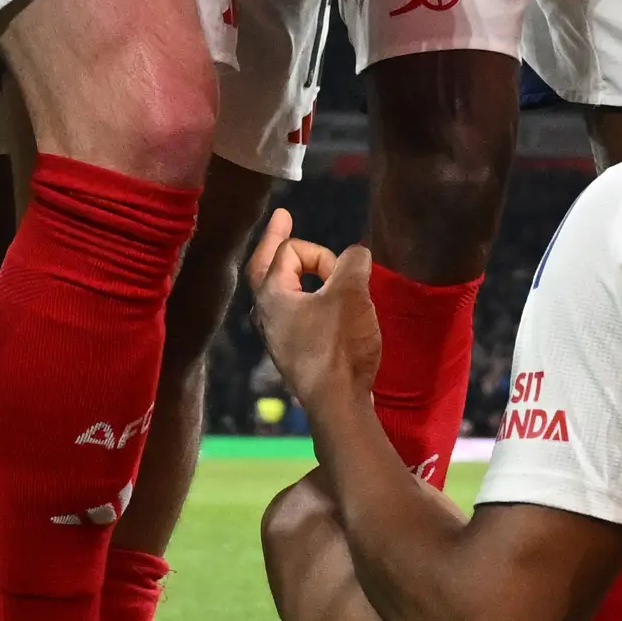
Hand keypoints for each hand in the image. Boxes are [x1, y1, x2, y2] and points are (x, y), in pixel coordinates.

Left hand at [246, 211, 382, 413]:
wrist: (337, 402)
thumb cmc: (338, 344)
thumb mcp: (351, 293)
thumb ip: (353, 262)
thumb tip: (356, 254)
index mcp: (271, 294)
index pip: (290, 251)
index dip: (321, 252)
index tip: (342, 271)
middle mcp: (265, 313)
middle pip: (265, 267)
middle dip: (276, 241)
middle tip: (282, 219)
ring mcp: (276, 335)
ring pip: (277, 292)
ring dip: (291, 272)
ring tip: (301, 262)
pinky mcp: (292, 352)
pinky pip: (291, 312)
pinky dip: (301, 295)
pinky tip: (316, 301)